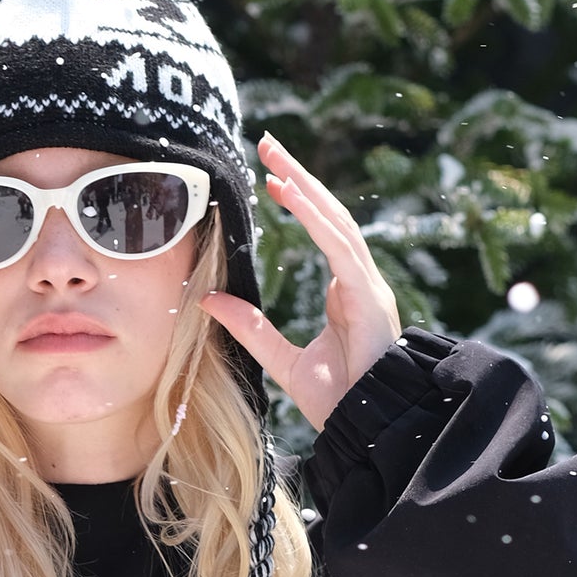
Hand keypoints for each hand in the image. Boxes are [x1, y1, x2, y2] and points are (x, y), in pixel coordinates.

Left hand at [199, 133, 401, 431]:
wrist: (368, 431)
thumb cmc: (338, 403)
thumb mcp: (283, 360)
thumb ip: (251, 328)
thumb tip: (208, 299)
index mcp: (347, 293)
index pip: (323, 232)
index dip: (300, 200)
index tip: (271, 177)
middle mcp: (360, 282)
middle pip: (330, 216)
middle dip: (300, 178)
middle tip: (269, 145)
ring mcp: (368, 287)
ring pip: (336, 222)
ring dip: (306, 187)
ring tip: (275, 159)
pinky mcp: (368, 297)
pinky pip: (340, 248)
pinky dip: (316, 220)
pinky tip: (293, 196)